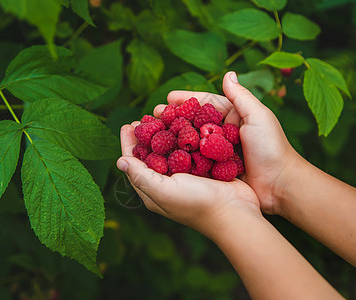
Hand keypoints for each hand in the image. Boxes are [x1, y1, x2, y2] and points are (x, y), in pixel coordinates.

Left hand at [116, 122, 260, 239]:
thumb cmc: (197, 204)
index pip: (134, 164)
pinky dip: (186, 134)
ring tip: (163, 114)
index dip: (129, 143)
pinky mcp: (204, 168)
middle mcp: (167, 182)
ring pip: (171, 148)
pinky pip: (190, 148)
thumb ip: (141, 176)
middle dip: (146, 134)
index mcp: (153, 190)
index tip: (127, 125)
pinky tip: (186, 121)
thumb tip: (119, 161)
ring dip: (166, 130)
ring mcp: (186, 175)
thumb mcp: (163, 191)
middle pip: (151, 154)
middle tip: (145, 117)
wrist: (235, 211)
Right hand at [155, 72, 301, 214]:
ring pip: (191, 140)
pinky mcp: (214, 169)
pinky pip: (194, 160)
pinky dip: (180, 156)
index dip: (185, 100)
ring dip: (173, 136)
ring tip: (152, 133)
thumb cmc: (272, 148)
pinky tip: (163, 154)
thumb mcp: (258, 117)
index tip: (167, 98)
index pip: (205, 104)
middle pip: (193, 122)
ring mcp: (217, 152)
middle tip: (152, 115)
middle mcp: (223, 132)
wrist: (279, 185)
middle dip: (173, 118)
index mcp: (234, 116)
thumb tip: (228, 73)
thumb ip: (241, 96)